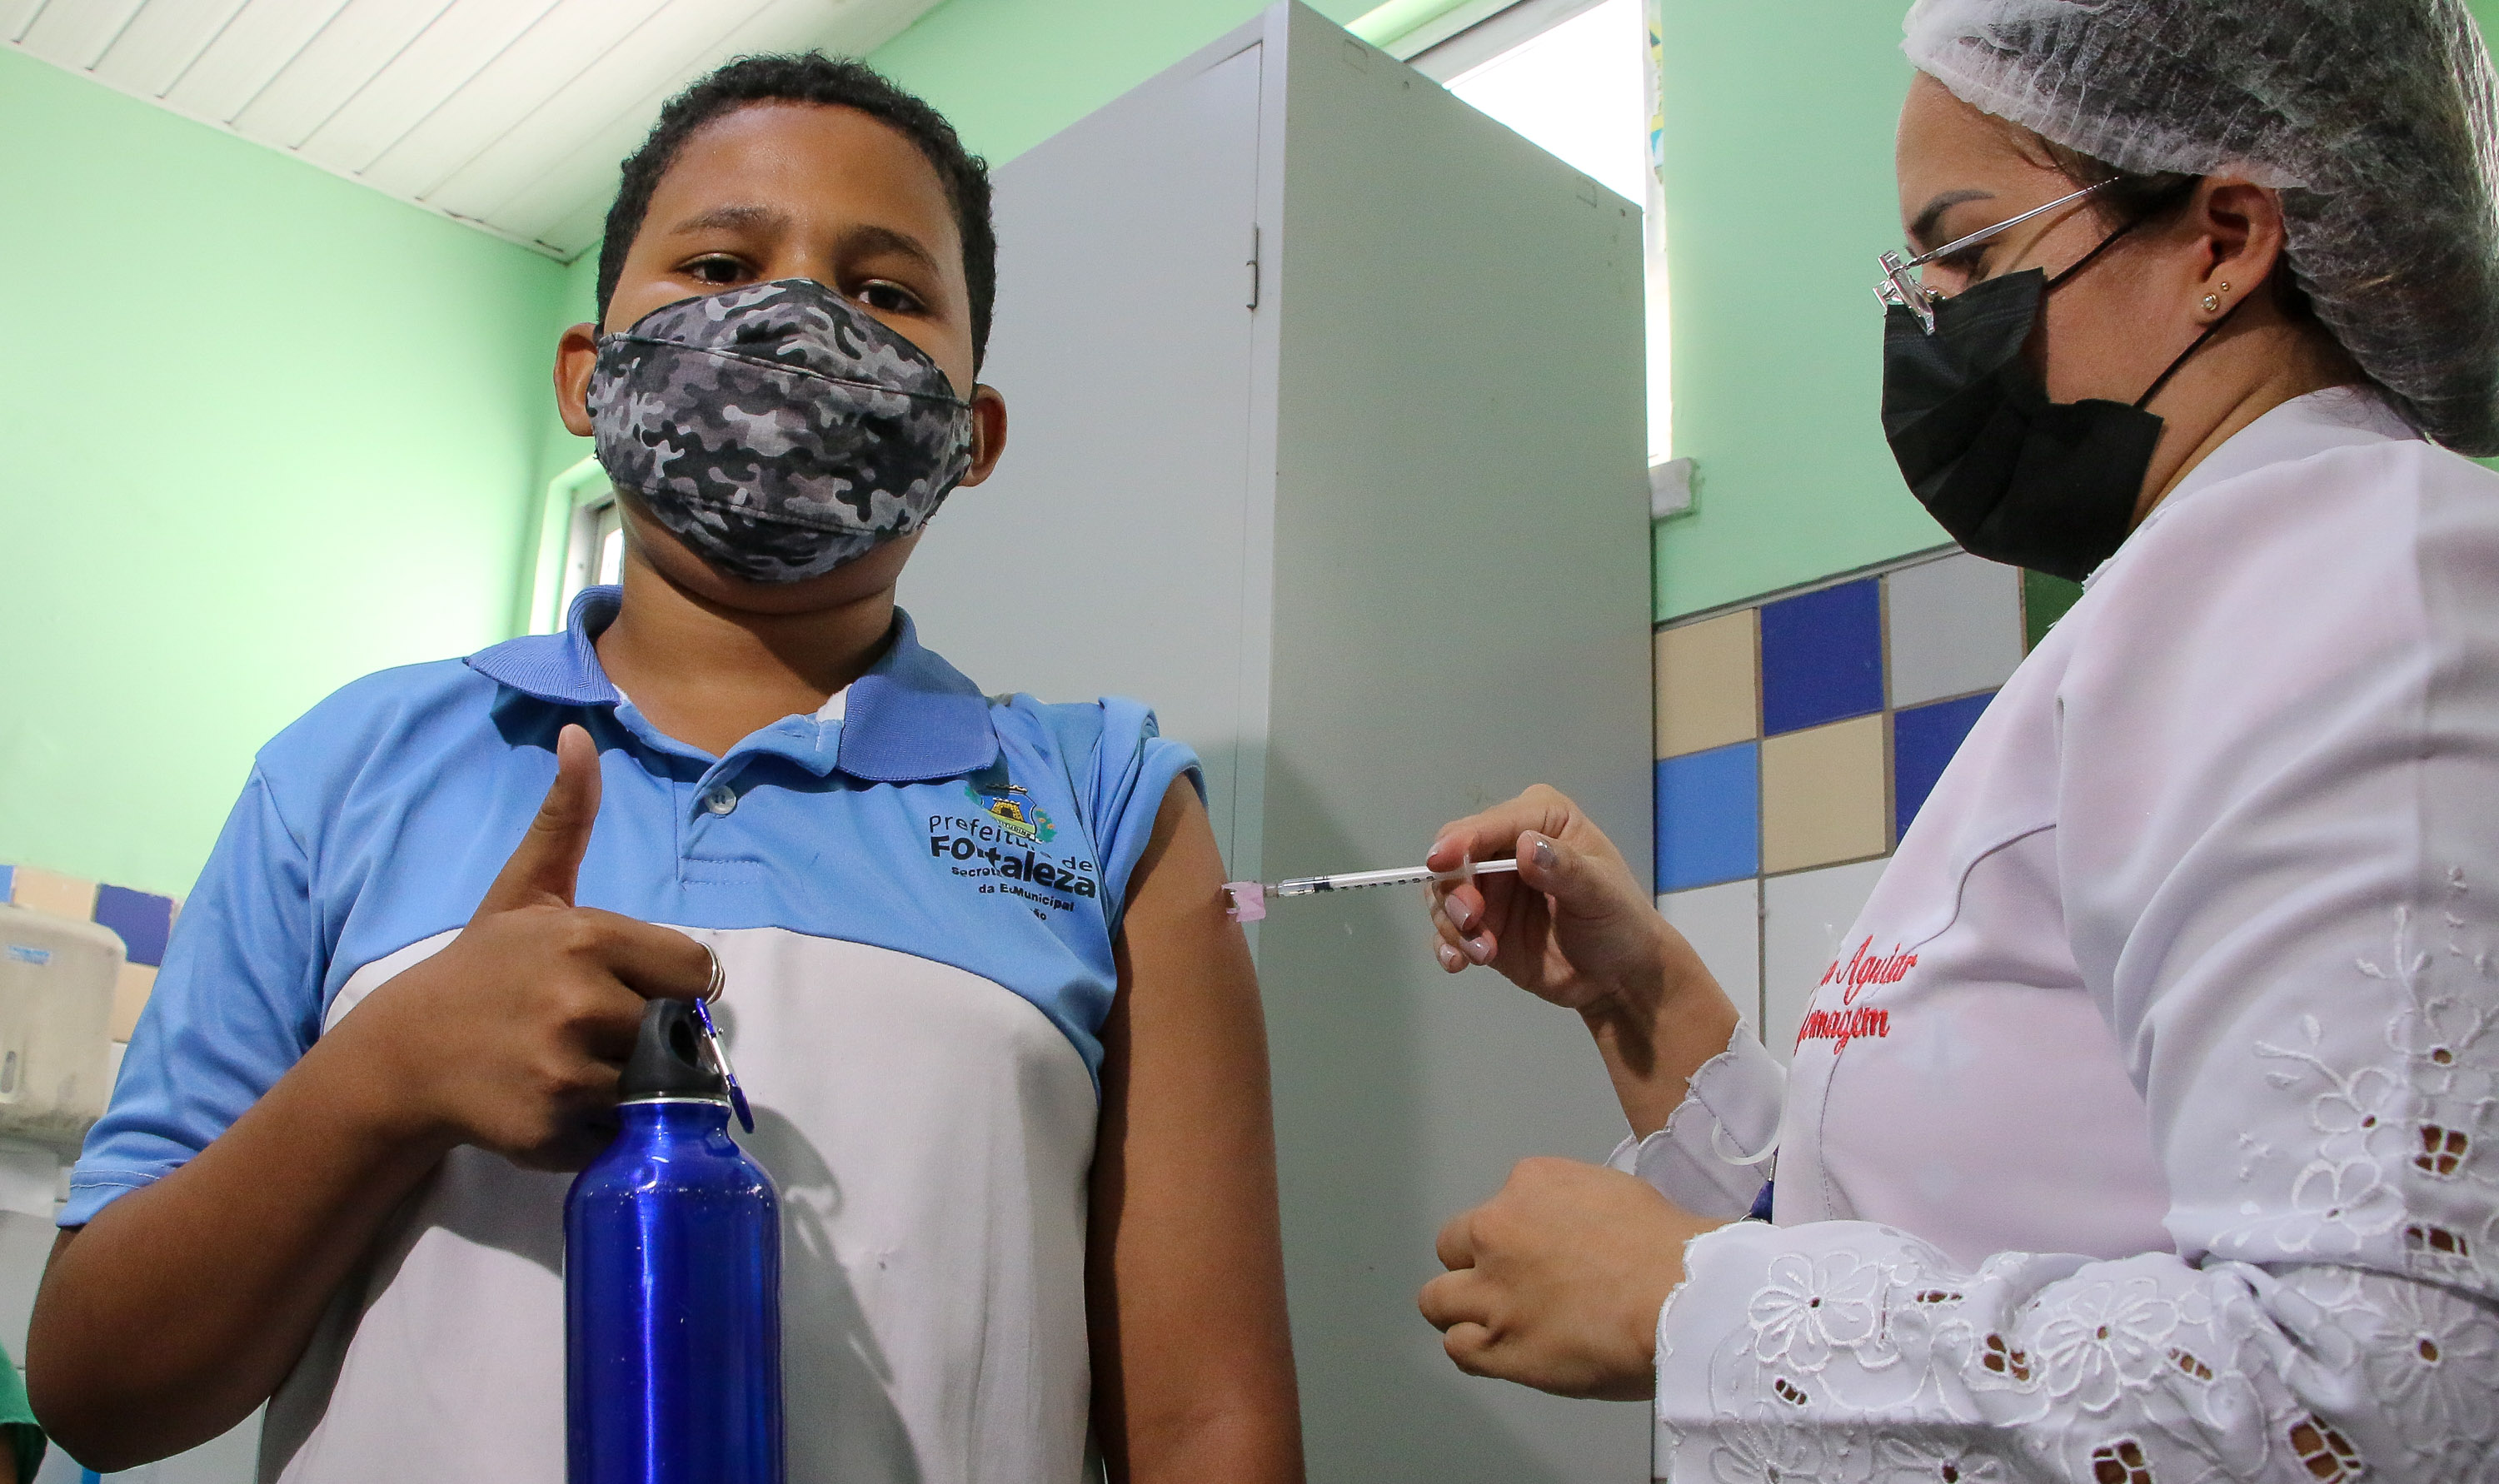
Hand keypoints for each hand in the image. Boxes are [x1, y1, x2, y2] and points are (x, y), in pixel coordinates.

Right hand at [317, 724, 712, 1169]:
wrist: (406, 1053)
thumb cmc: (481, 969)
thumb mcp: (526, 888)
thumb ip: (566, 818)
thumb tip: (580, 733)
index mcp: (590, 939)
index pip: (697, 971)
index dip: (670, 984)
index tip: (626, 986)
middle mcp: (582, 1001)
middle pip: (676, 1030)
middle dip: (645, 1035)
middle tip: (586, 1030)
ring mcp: (565, 1069)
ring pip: (651, 1085)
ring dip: (624, 1084)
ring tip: (569, 1064)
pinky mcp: (550, 1128)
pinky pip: (617, 1133)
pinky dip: (597, 1129)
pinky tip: (554, 1102)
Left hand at [1418, 1157, 1719, 1400]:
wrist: (1684, 1298)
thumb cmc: (1670, 1250)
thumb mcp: (1614, 1196)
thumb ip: (1570, 1212)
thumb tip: (1564, 1236)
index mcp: (1530, 1184)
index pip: (1497, 1208)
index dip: (1514, 1239)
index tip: (1540, 1259)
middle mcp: (1497, 1231)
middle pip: (1453, 1246)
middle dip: (1478, 1267)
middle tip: (1514, 1291)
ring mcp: (1492, 1290)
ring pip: (1437, 1299)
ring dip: (1463, 1310)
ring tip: (1498, 1325)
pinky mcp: (1498, 1344)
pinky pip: (1457, 1347)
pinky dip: (1476, 1350)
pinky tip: (1503, 1352)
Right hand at [1425, 786, 1682, 1016]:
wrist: (1621, 977)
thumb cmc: (1619, 922)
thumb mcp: (1600, 893)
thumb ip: (1564, 869)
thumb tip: (1526, 845)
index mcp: (1541, 820)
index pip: (1489, 824)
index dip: (1462, 841)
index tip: (1441, 862)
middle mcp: (1508, 847)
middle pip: (1455, 859)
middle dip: (1455, 890)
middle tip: (1472, 920)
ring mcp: (1492, 888)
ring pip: (1445, 895)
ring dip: (1454, 924)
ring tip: (1484, 953)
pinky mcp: (1482, 925)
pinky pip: (1449, 930)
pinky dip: (1448, 944)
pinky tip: (1459, 962)